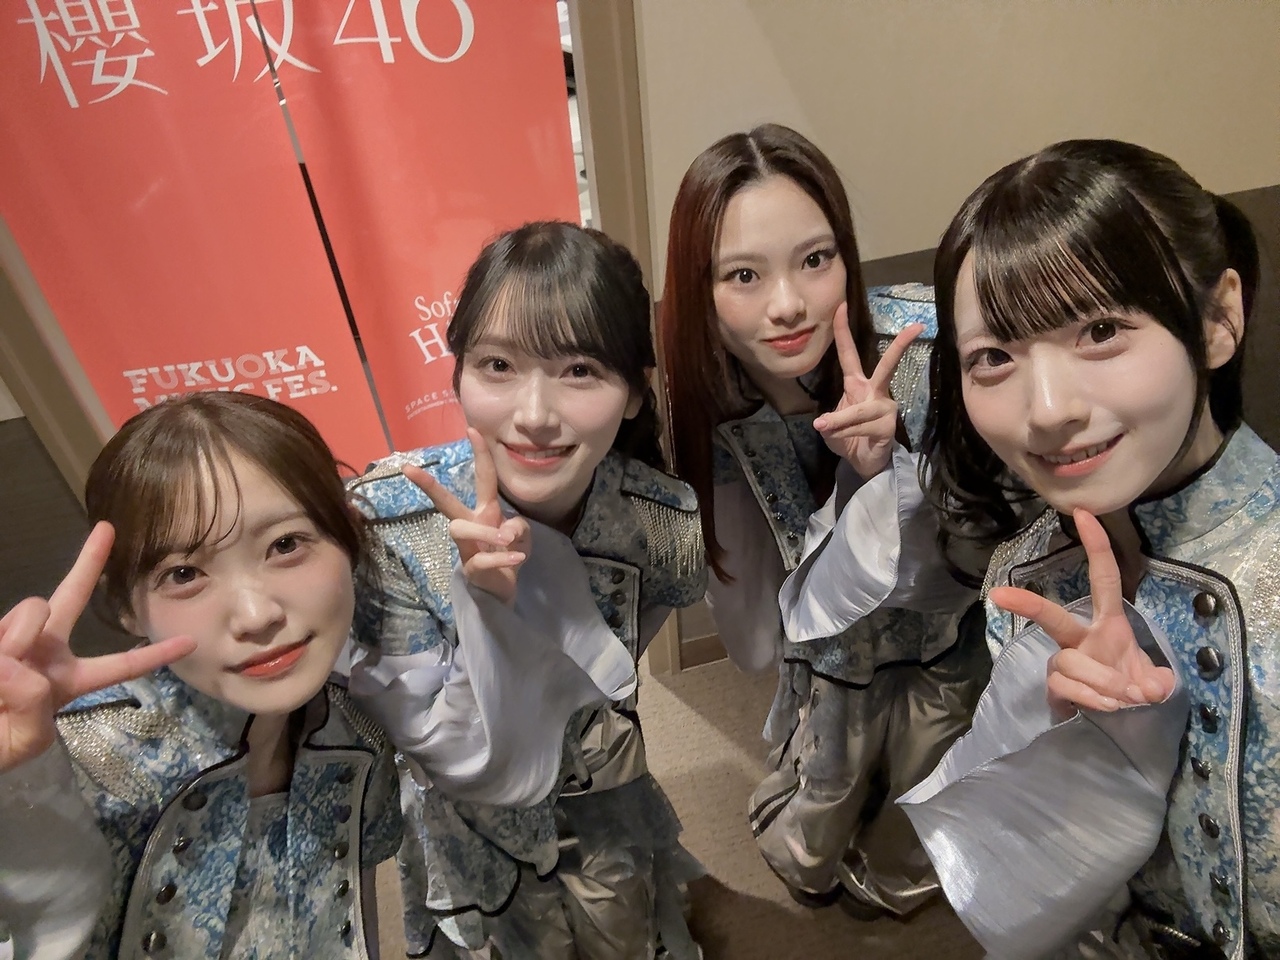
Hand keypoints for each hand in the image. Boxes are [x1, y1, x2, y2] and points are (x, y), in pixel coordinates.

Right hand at [0, 522, 196, 771]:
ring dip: (19, 642)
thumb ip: (35, 711)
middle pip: (68, 599)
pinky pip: (6, 631)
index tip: (191, 642)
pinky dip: (0, 655)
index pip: (120, 667)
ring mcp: (11, 637)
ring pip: (36, 610)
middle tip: (107, 530)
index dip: (154, 655)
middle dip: (89, 562)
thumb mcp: (25, 741)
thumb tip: (23, 666)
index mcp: (65, 681)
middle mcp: (42, 652)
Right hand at [402, 429, 530, 604]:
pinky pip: (482, 559)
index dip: (479, 454)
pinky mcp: (471, 569)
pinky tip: (517, 559)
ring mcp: (466, 547)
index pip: (482, 478)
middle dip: (429, 486)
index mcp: (484, 511)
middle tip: (409, 469)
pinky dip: (502, 558)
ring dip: (486, 531)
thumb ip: (519, 527)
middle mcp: (470, 524)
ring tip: (508, 541)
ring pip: (461, 529)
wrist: (503, 589)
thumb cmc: (508, 555)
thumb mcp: (522, 536)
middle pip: (445, 503)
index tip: (472, 429)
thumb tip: (505, 530)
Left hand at [812, 303, 922, 479]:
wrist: (863, 463)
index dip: (843, 331)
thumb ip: (828, 421)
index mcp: (857, 385)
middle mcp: (874, 392)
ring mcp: (884, 408)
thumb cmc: (848, 438)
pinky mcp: (888, 426)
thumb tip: (824, 421)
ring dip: (840, 420)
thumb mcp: (830, 428)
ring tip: (825, 426)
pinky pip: (863, 426)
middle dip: (900, 346)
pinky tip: (843, 439)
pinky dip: (847, 432)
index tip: (840, 306)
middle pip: (887, 366)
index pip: (848, 354)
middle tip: (916, 327)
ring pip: (860, 409)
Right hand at [989, 510, 1175, 713]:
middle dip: (1027, 604)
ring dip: (1103, 682)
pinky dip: (1090, 698)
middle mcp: (1081, 638)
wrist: (1118, 722)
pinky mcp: (1055, 687)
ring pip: (1072, 662)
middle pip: (1052, 617)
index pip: (1103, 579)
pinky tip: (1105, 707)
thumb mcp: (1155, 683)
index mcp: (1108, 624)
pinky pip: (1065, 686)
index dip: (1096, 546)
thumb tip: (1149, 688)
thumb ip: (1157, 682)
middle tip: (998, 594)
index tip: (1083, 514)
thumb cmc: (1133, 686)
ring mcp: (1065, 662)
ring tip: (1122, 698)